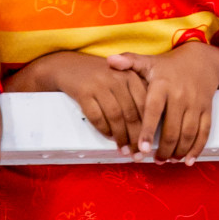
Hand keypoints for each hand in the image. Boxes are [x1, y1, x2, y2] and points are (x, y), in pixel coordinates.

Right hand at [17, 52, 145, 153]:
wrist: (68, 66)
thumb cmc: (100, 76)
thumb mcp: (121, 78)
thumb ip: (135, 95)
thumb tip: (148, 126)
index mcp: (131, 76)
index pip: (145, 104)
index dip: (148, 126)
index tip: (150, 143)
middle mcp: (118, 79)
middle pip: (131, 113)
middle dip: (136, 137)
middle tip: (139, 154)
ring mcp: (100, 85)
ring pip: (115, 116)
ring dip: (120, 137)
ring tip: (124, 151)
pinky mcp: (83, 92)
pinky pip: (96, 115)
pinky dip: (103, 129)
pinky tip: (108, 138)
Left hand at [108, 41, 218, 162]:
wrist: (203, 61)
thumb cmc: (170, 66)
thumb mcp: (149, 61)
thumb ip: (129, 62)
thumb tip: (110, 61)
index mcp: (163, 86)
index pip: (153, 111)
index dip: (147, 131)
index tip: (142, 148)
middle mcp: (180, 96)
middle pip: (172, 128)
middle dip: (163, 148)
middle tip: (154, 160)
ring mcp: (196, 104)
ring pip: (188, 133)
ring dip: (178, 150)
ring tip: (167, 160)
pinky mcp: (207, 109)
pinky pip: (204, 131)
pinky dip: (197, 148)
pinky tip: (189, 159)